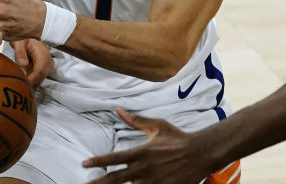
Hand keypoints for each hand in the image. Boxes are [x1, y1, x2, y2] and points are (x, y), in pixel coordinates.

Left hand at [11, 39, 52, 87]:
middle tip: (18, 89)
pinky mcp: (43, 70)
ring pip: (40, 79)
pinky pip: (38, 79)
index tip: (23, 84)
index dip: (32, 78)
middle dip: (31, 84)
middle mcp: (47, 60)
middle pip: (41, 76)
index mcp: (42, 52)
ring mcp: (46, 66)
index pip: (40, 69)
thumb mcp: (19, 42)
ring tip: (20, 89)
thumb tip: (22, 64)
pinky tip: (24, 88)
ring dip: (31, 85)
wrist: (27, 39)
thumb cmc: (23, 39)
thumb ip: (20, 52)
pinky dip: (32, 84)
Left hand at [82, 109, 211, 183]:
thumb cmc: (177, 138)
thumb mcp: (156, 126)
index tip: (84, 164)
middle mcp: (144, 169)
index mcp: (140, 152)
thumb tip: (118, 109)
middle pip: (116, 178)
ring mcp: (153, 182)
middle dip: (99, 182)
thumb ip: (135, 120)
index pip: (114, 158)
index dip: (98, 161)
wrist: (201, 153)